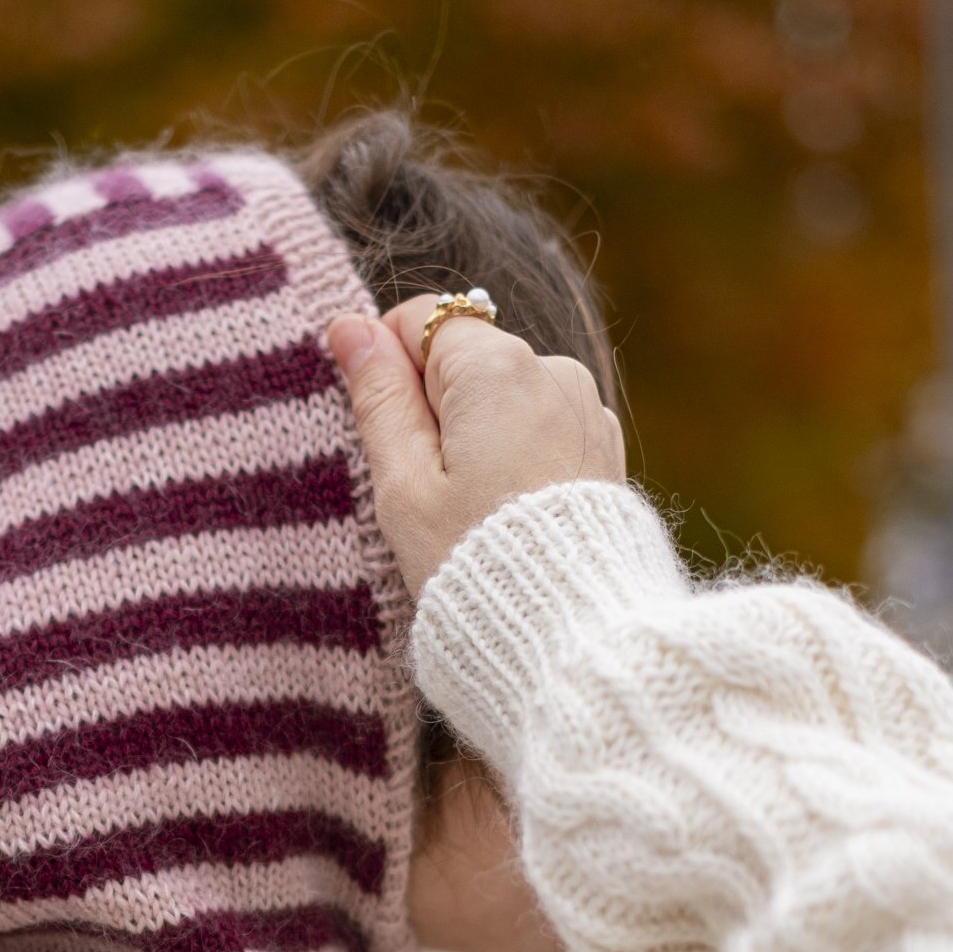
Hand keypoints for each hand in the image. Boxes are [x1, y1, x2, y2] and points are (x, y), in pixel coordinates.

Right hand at [327, 295, 624, 599]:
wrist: (569, 629)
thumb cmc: (474, 561)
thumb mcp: (404, 483)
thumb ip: (378, 397)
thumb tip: (350, 327)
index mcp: (496, 366)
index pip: (421, 321)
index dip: (390, 373)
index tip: (392, 439)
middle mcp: (552, 369)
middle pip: (466, 362)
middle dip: (437, 412)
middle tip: (431, 491)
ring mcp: (585, 407)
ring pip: (504, 398)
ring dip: (478, 437)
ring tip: (475, 510)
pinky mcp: (602, 447)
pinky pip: (541, 430)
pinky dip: (518, 458)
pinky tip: (512, 513)